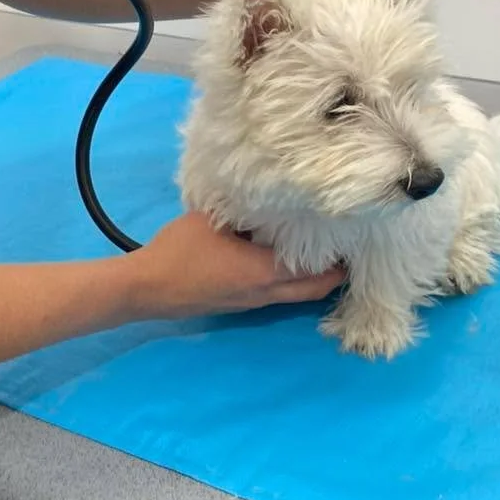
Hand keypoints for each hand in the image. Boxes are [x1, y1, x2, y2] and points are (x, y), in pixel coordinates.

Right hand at [128, 212, 344, 321]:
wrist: (148, 287)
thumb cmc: (180, 250)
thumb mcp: (213, 219)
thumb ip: (244, 209)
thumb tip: (268, 196)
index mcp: (264, 271)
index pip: (316, 268)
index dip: (337, 254)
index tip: (351, 234)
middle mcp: (266, 292)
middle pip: (315, 289)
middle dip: (335, 272)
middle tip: (346, 247)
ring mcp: (253, 302)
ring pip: (297, 294)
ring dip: (313, 277)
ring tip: (322, 250)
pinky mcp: (240, 303)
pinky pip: (278, 293)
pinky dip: (292, 279)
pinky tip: (283, 257)